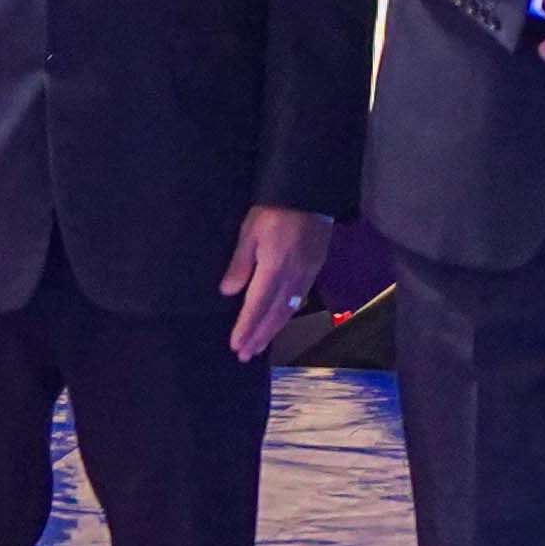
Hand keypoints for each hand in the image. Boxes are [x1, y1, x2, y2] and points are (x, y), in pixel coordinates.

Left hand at [221, 205, 336, 361]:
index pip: (258, 305)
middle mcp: (293, 275)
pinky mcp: (315, 267)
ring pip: (289, 309)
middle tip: (245, 355)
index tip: (236, 346)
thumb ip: (240, 263)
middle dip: (259, 335)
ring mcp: (307, 273)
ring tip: (259, 344)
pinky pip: (300, 298)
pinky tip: (280, 320)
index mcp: (275, 267)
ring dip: (273, 329)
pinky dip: (287, 314)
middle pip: (275, 314)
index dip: (247, 327)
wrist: (310, 191)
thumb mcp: (250, 231)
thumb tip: (228, 292)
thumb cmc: (274, 208)